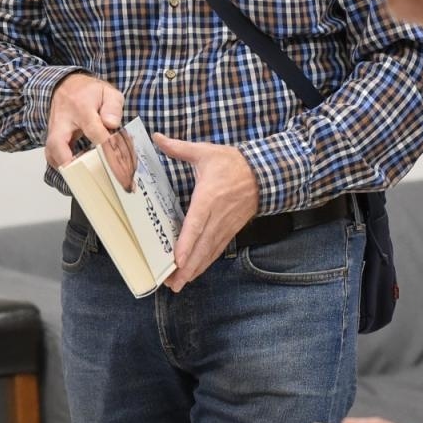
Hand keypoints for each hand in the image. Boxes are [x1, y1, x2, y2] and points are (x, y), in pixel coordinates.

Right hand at [45, 73, 124, 169]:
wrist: (68, 86)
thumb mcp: (107, 92)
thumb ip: (113, 106)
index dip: (104, 146)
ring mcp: (54, 131)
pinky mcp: (52, 139)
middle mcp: (63, 120)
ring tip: (83, 179)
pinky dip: (62, 166)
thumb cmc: (89, 92)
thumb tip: (111, 123)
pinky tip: (78, 173)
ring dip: (64, 168)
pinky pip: (52, 155)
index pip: (92, 129)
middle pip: (57, 143)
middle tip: (85, 177)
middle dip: (68, 162)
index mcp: (81, 107)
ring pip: (51, 153)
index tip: (115, 161)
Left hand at [152, 134, 258, 292]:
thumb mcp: (205, 152)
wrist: (265, 172)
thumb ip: (179, 148)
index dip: (187, 242)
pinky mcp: (231, 230)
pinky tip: (194, 273)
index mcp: (209, 197)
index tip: (178, 259)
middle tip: (172, 284)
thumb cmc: (232, 163)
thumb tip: (156, 137)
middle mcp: (218, 215)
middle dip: (187, 266)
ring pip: (209, 252)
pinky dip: (205, 263)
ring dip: (195, 270)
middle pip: (202, 245)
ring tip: (179, 285)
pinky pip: (217, 250)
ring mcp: (225, 225)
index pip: (197, 223)